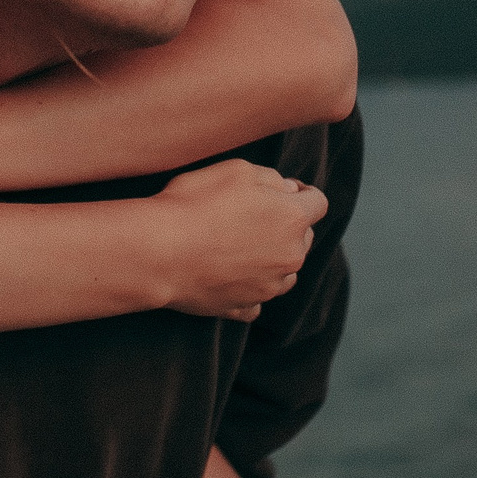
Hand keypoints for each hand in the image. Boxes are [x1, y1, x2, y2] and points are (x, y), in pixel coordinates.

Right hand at [150, 159, 326, 320]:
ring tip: (241, 247)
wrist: (158, 252)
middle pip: (303, 238)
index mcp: (292, 218)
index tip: (286, 190)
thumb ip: (271, 178)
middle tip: (252, 215)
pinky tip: (232, 278)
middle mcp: (289, 256)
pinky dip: (249, 290)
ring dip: (272, 259)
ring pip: (285, 272)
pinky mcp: (242, 307)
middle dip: (286, 225)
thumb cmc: (194, 204)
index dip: (303, 193)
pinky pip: (256, 302)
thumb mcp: (235, 170)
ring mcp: (268, 287)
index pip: (318, 202)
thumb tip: (287, 190)